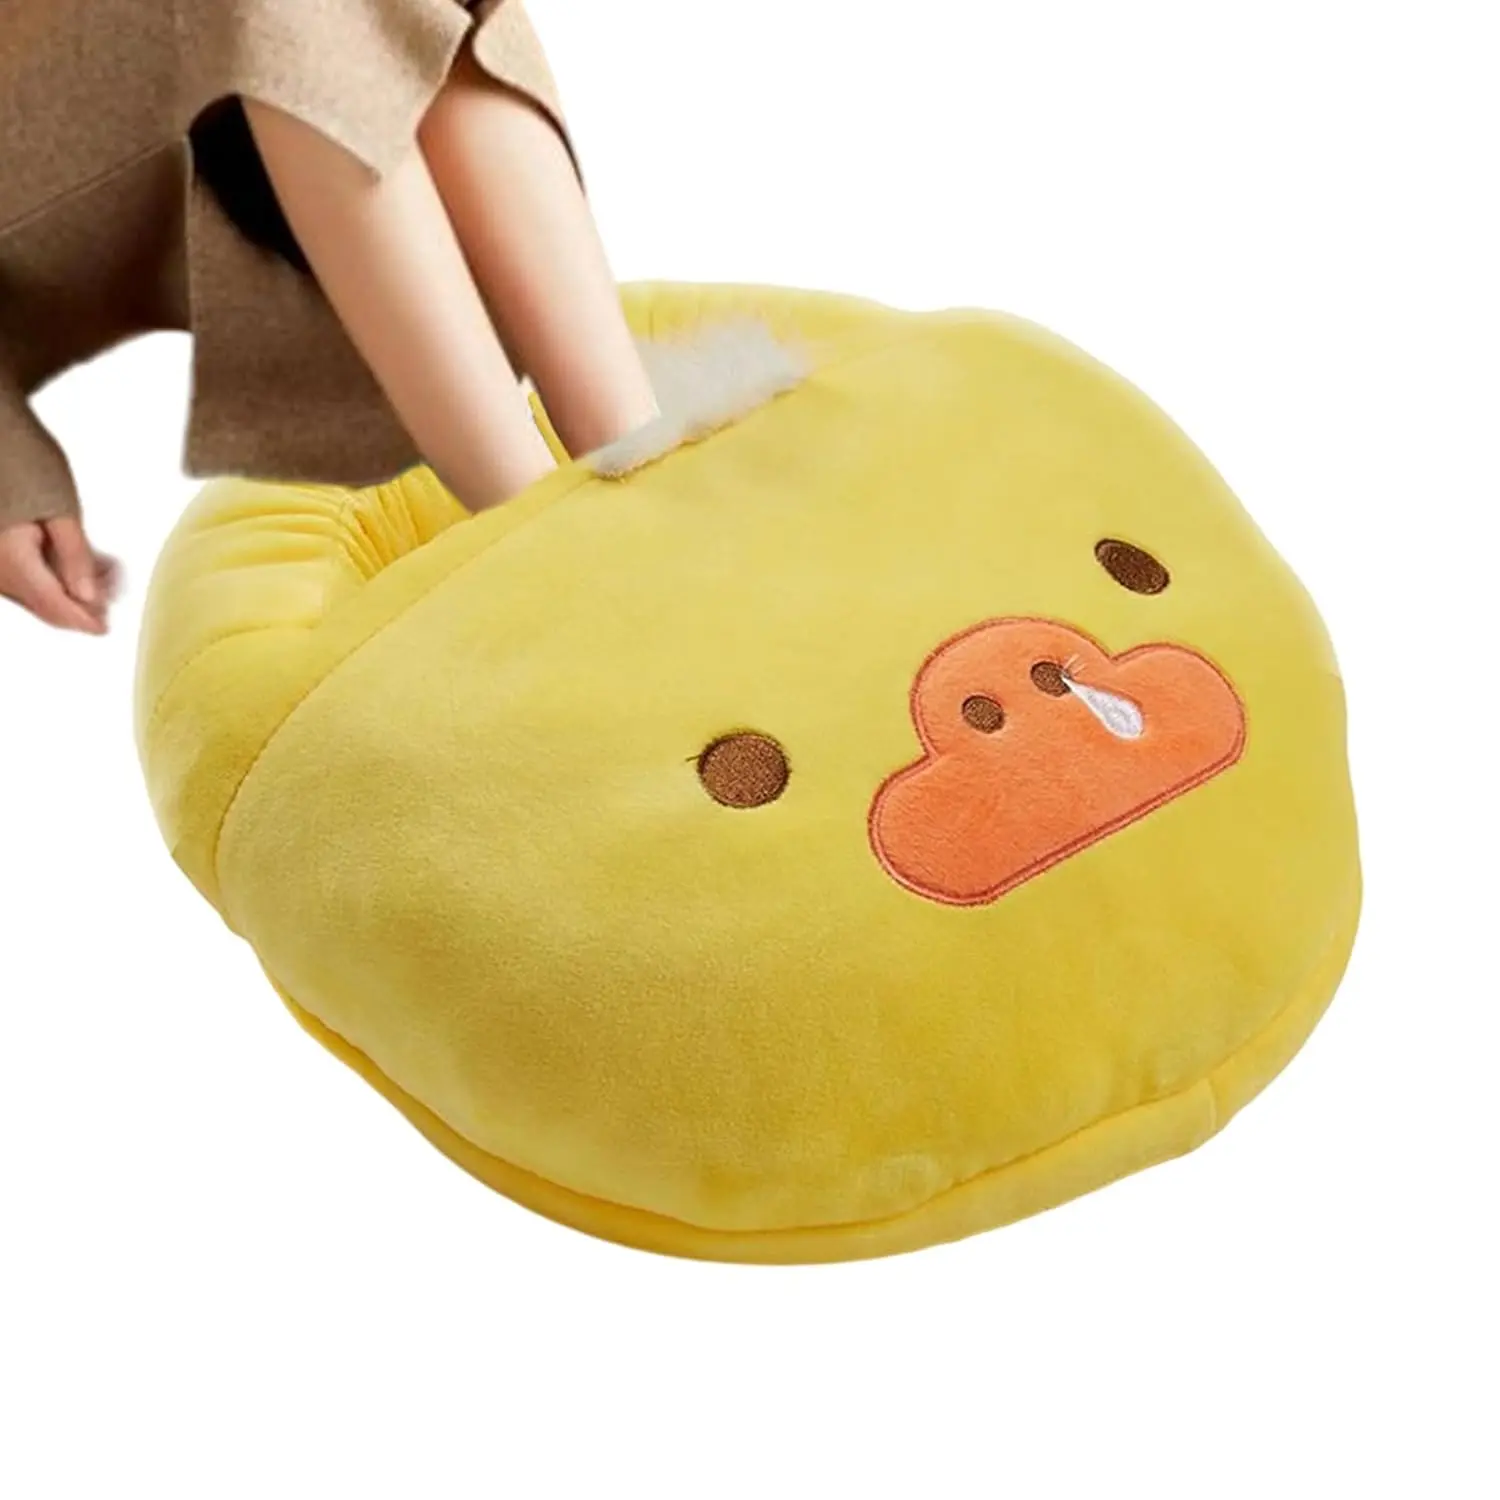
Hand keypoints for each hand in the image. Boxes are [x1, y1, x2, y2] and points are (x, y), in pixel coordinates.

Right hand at [0, 515, 121, 633]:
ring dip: (71, 587)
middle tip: (114, 586)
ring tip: (105, 567)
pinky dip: (54, 574)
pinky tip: (81, 559)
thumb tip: (90, 598)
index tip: (106, 628)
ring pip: (35, 593)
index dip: (83, 620)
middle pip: (44, 604)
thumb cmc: (22, 459)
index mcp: (11, 560)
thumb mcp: (60, 509)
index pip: (53, 606)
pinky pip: (25, 576)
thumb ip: (76, 557)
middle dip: (82, 603)